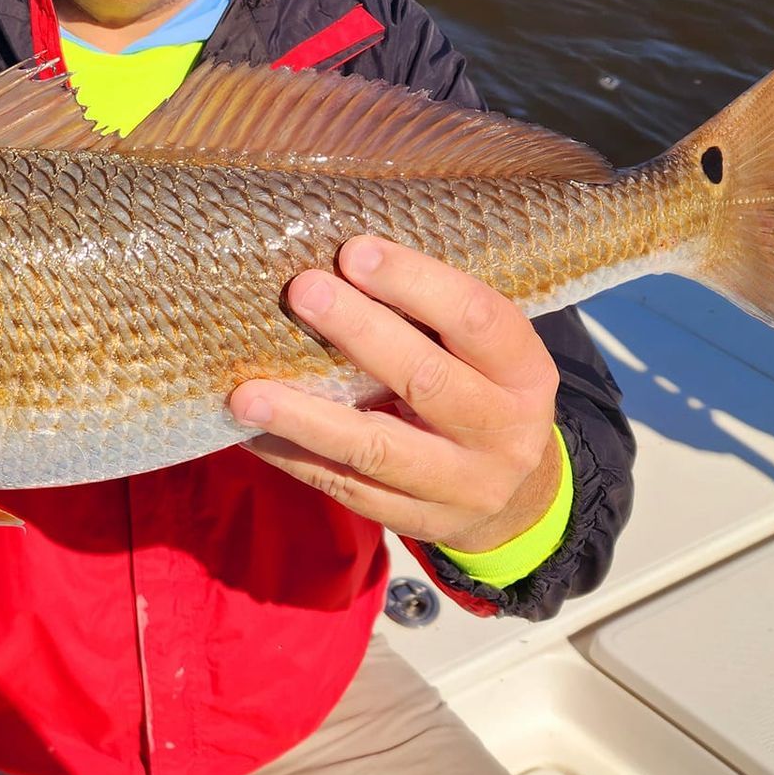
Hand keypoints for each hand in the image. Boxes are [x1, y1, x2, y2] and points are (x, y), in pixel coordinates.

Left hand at [230, 237, 561, 552]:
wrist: (520, 500)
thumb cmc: (484, 395)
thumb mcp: (487, 355)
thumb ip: (434, 315)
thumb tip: (343, 257)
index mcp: (526, 374)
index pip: (476, 318)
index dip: (415, 282)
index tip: (354, 252)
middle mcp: (502, 433)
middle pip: (426, 379)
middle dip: (359, 331)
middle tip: (302, 291)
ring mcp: (460, 487)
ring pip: (375, 448)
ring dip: (305, 417)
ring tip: (247, 393)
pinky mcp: (417, 521)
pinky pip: (345, 488)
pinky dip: (294, 458)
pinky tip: (252, 433)